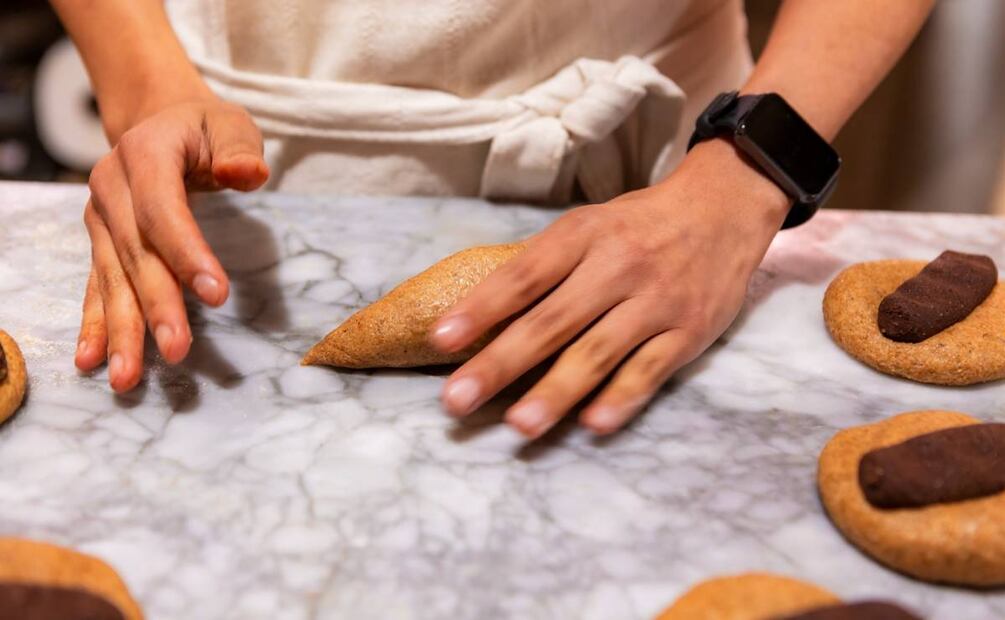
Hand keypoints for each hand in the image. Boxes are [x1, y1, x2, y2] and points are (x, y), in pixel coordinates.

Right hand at [75, 97, 268, 391]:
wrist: (160, 122)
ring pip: (112, 279)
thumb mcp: (230, 124)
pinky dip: (96, 323)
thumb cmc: (205, 130)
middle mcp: (112, 188)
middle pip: (136, 254)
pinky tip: (92, 359)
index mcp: (145, 155)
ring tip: (127, 377)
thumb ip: (240, 148)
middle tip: (177, 350)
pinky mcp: (102, 243)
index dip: (187, 253)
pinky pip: (97, 285)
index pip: (164, 211)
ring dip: (121, 329)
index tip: (217, 296)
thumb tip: (248, 173)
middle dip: (156, 305)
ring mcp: (102, 219)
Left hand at [430, 139, 790, 437]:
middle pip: (551, 321)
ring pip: (598, 353)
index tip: (441, 339)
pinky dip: (621, 399)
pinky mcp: (689, 332)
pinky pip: (650, 371)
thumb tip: (480, 314)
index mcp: (583, 236)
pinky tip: (592, 424)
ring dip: (556, 392)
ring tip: (518, 425)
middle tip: (457, 400)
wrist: (723, 210)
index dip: (481, 309)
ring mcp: (656, 302)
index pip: (524, 276)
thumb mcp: (589, 226)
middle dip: (500, 363)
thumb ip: (544, 266)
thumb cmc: (638, 226)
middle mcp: (617, 267)